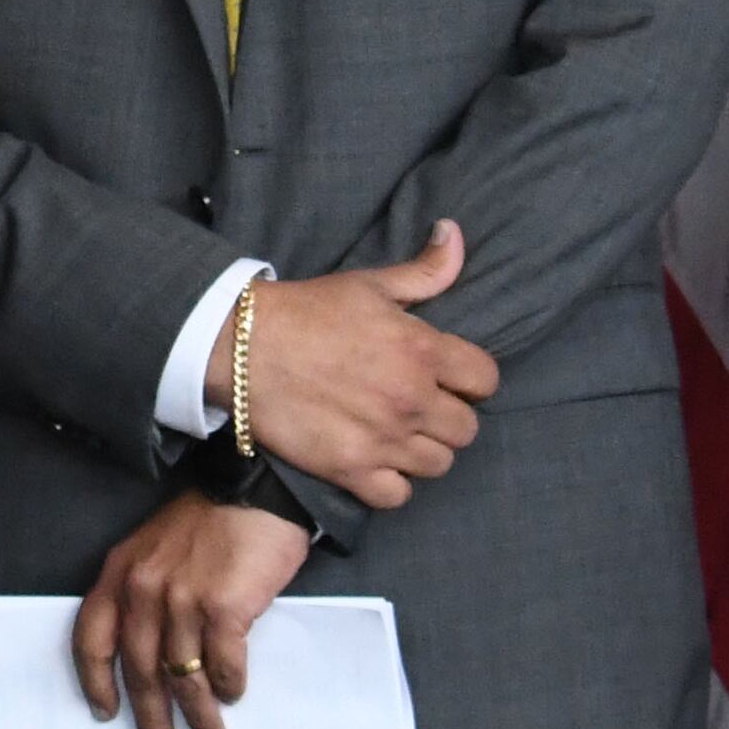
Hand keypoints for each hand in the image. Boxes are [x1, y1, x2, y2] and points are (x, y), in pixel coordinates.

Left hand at [69, 490, 315, 728]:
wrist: (255, 484)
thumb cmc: (211, 518)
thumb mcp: (156, 546)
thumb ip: (146, 590)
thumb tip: (153, 653)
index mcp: (121, 573)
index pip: (91, 638)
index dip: (95, 682)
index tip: (104, 713)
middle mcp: (145, 588)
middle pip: (137, 670)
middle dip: (149, 717)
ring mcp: (183, 599)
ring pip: (181, 676)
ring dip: (197, 715)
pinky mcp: (224, 607)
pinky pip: (222, 665)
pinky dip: (228, 686)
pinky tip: (234, 694)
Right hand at [204, 222, 498, 507]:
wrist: (242, 346)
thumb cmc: (307, 310)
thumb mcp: (369, 283)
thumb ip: (424, 270)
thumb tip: (455, 233)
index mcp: (422, 350)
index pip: (485, 380)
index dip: (470, 378)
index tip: (448, 376)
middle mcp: (411, 399)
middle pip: (467, 429)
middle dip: (448, 416)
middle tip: (419, 406)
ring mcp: (383, 440)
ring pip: (439, 464)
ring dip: (423, 450)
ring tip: (399, 433)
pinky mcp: (351, 470)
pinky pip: (399, 495)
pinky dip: (391, 483)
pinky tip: (376, 461)